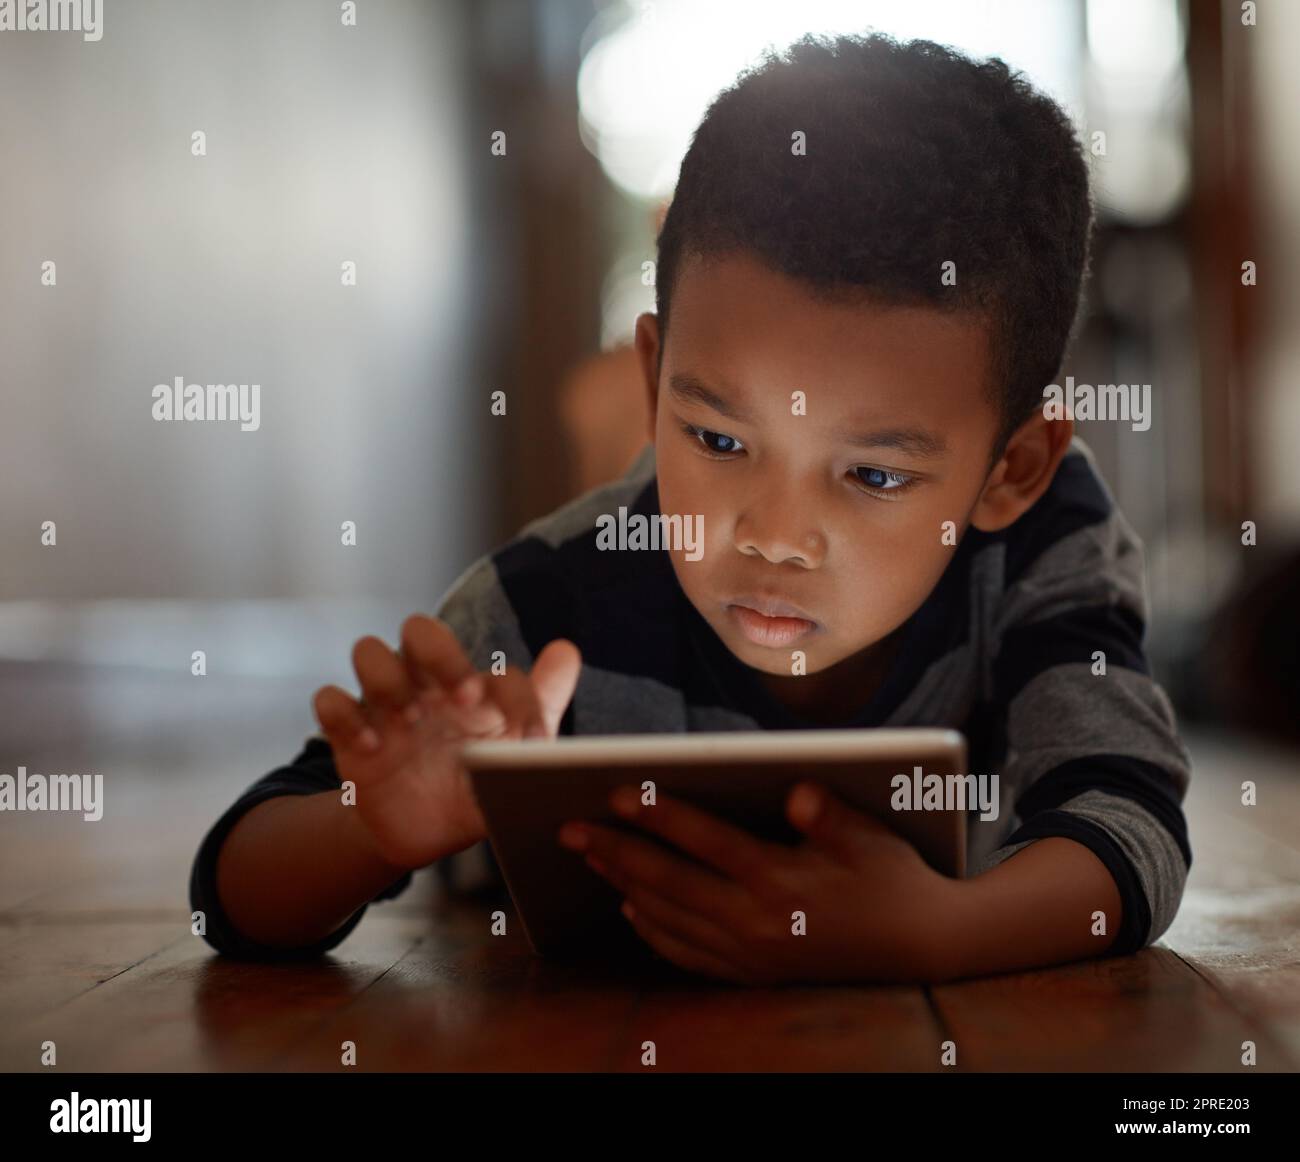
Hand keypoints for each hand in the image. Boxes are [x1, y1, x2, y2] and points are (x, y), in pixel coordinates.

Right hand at [313, 614, 580, 871]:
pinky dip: (347, 716)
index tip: (530, 740)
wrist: (427, 831)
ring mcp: (385, 703)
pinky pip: (329, 700)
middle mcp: (427, 683)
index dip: (515, 697)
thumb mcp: (514, 754)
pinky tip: (373, 747)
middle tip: (462, 698)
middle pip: (420, 629)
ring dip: (389, 679)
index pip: (494, 668)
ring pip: (369, 650)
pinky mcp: (348, 732)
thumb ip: (540, 702)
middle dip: (441, 653)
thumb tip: (566, 650)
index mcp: (474, 687)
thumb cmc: (476, 778)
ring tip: (410, 719)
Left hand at [558, 782, 959, 984]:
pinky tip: (632, 909)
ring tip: (589, 858)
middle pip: (668, 881)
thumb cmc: (893, 878)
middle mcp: (756, 921)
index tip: (616, 792)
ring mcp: (749, 952)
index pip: (705, 841)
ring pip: (668, 917)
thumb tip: (794, 790)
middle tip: (568, 829)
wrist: (920, 946)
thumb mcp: (870, 836)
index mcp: (781, 880)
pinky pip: (687, 953)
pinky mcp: (752, 971)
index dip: (658, 813)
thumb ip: (827, 813)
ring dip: (624, 885)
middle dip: (614, 851)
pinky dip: (652, 930)